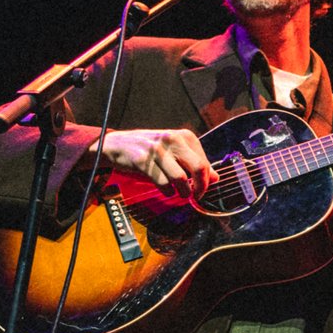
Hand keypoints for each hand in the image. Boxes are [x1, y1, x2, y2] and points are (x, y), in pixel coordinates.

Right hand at [99, 128, 216, 203]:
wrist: (116, 144)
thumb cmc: (148, 149)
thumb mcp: (174, 150)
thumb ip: (194, 162)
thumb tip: (215, 177)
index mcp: (184, 136)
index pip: (205, 162)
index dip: (207, 180)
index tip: (202, 189)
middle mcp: (172, 140)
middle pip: (199, 168)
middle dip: (201, 187)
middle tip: (196, 195)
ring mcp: (157, 149)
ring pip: (181, 178)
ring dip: (183, 192)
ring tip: (181, 194)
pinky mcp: (143, 160)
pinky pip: (162, 183)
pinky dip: (167, 191)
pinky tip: (166, 190)